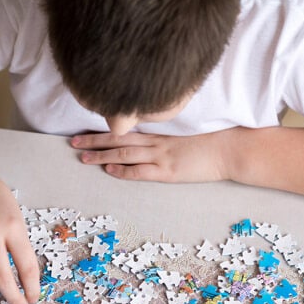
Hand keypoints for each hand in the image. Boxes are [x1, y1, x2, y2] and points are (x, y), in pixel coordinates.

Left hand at [70, 130, 231, 182]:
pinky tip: (109, 169)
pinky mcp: (170, 171)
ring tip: (82, 157)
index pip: (127, 132)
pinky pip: (142, 171)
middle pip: (119, 140)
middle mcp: (157, 143)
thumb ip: (167, 142)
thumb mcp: (186, 139)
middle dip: (94, 141)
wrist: (231, 149)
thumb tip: (151, 145)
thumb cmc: (213, 144)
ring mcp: (162, 156)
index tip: (87, 131)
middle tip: (73, 141)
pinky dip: (124, 170)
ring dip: (102, 155)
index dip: (105, 132)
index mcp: (161, 135)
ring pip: (125, 153)